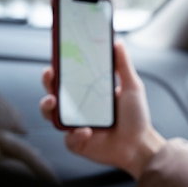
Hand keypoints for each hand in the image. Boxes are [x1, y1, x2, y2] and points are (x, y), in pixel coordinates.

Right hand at [40, 41, 165, 178]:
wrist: (140, 145)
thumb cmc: (136, 116)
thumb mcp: (132, 86)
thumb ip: (123, 64)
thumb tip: (117, 41)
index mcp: (89, 92)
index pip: (69, 77)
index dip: (59, 67)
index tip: (56, 55)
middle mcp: (78, 107)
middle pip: (54, 92)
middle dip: (47, 83)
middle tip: (49, 74)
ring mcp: (75, 125)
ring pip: (51, 115)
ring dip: (47, 107)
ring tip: (53, 102)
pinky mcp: (77, 143)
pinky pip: (68, 138)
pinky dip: (75, 134)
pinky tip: (86, 131)